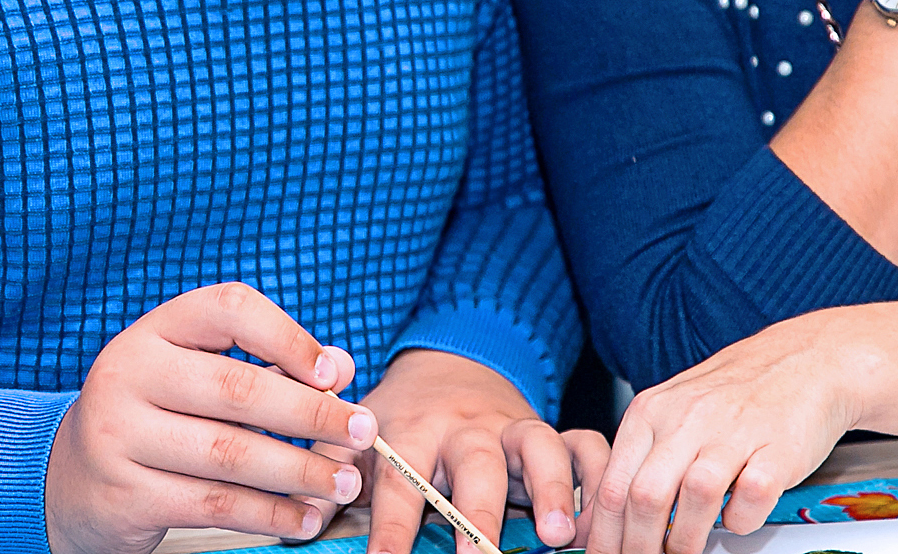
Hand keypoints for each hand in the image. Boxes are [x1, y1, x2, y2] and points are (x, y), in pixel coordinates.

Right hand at [43, 283, 377, 553]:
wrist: (68, 478)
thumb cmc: (156, 417)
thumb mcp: (197, 376)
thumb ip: (266, 366)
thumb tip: (342, 368)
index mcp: (154, 331)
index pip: (230, 309)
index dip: (289, 337)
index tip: (335, 374)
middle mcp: (129, 374)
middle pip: (238, 389)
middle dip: (313, 414)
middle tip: (363, 433)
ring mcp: (119, 436)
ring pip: (231, 454)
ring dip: (300, 472)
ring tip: (341, 483)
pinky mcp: (124, 495)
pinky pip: (213, 504)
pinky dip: (268, 514)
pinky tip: (302, 518)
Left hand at [319, 349, 608, 553]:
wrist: (450, 363)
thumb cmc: (401, 415)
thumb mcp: (358, 436)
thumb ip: (331, 473)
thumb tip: (299, 521)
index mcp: (413, 430)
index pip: (400, 483)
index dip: (393, 527)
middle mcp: (466, 428)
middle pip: (476, 466)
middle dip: (481, 515)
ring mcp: (512, 427)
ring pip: (538, 446)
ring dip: (551, 489)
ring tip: (557, 534)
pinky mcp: (550, 429)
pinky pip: (584, 442)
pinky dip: (597, 471)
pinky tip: (598, 510)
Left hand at [589, 303, 897, 553]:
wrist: (807, 360)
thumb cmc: (738, 391)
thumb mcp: (676, 407)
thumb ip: (643, 453)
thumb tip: (607, 512)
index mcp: (653, 409)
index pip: (613, 483)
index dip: (604, 534)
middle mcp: (688, 418)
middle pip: (645, 496)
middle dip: (637, 546)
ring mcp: (734, 432)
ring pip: (693, 498)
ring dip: (685, 541)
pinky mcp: (777, 450)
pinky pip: (750, 499)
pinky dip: (739, 522)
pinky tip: (735, 521)